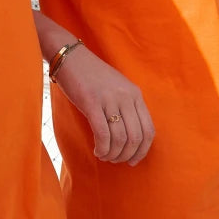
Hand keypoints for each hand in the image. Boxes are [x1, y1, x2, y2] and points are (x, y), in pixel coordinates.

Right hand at [53, 45, 154, 165]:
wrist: (70, 58)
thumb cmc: (92, 75)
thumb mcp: (117, 87)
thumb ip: (127, 106)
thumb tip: (130, 137)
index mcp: (135, 94)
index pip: (148, 130)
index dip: (143, 150)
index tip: (133, 160)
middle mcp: (126, 97)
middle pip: (135, 137)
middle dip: (126, 155)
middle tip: (116, 161)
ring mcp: (109, 99)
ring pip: (120, 138)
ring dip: (113, 154)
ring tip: (104, 156)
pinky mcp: (91, 103)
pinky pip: (103, 134)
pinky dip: (102, 148)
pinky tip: (97, 151)